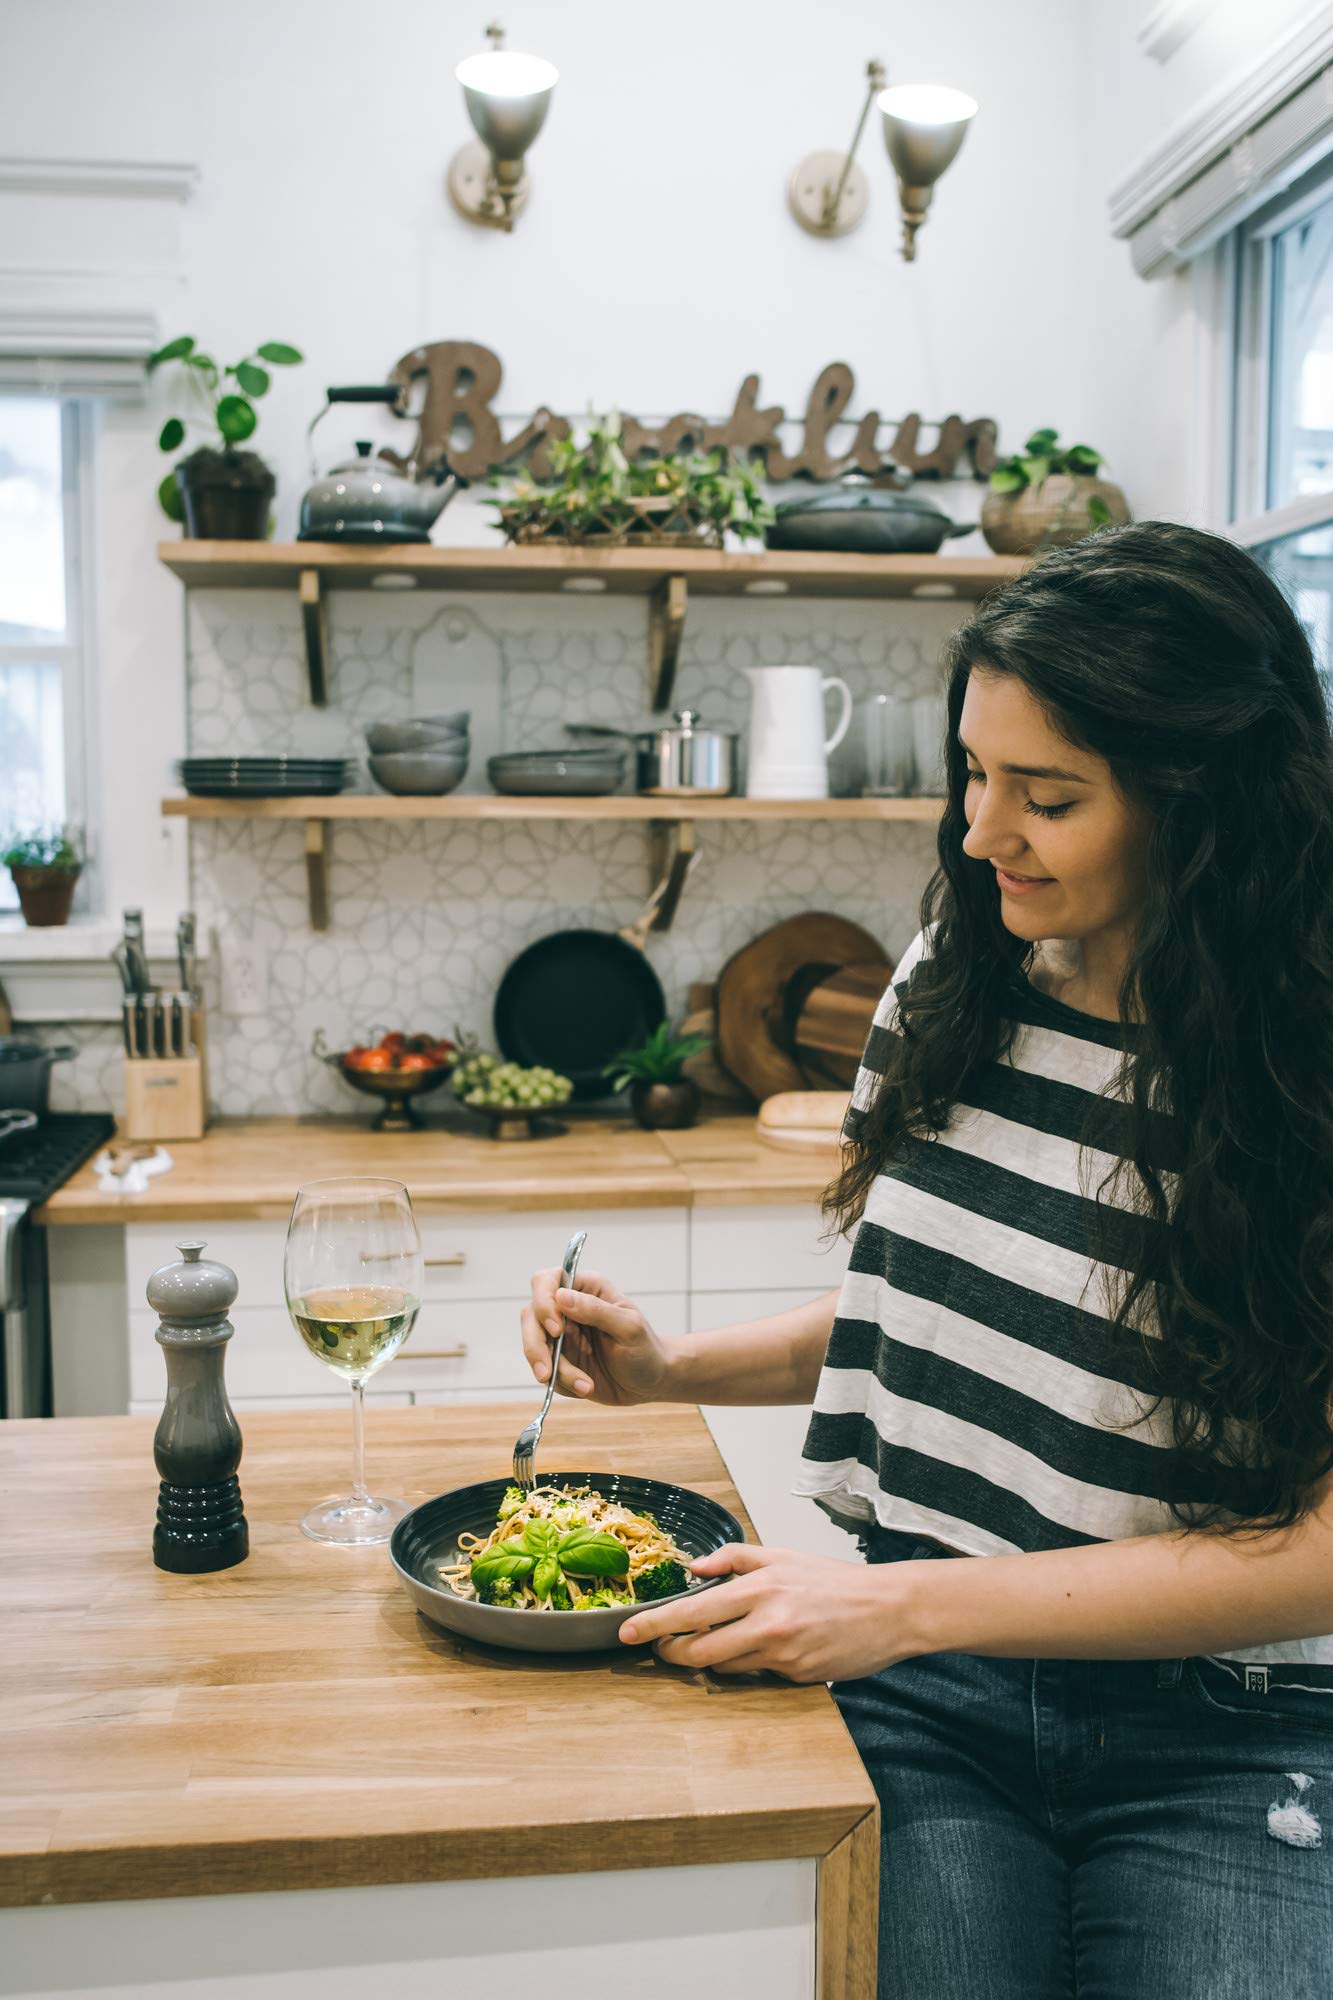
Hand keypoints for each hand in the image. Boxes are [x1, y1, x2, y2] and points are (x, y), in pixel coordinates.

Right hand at [520, 1266, 674, 1406]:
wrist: (652, 1383)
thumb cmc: (646, 1349)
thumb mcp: (629, 1328)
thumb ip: (597, 1311)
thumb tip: (561, 1297)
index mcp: (585, 1289)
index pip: (546, 1281)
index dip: (543, 1302)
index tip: (557, 1329)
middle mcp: (567, 1309)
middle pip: (530, 1316)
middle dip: (536, 1346)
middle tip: (548, 1373)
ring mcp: (560, 1336)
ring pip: (534, 1347)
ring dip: (555, 1371)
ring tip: (586, 1387)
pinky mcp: (559, 1361)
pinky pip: (546, 1371)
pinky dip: (563, 1383)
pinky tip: (587, 1388)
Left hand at [618, 1543, 924, 1681]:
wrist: (889, 1609)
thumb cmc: (835, 1581)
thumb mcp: (783, 1556)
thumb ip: (735, 1559)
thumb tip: (694, 1567)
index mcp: (760, 1588)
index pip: (692, 1612)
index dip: (654, 1625)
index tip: (627, 1632)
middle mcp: (767, 1622)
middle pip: (698, 1651)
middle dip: (671, 1653)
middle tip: (660, 1648)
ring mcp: (782, 1654)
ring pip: (724, 1668)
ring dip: (709, 1661)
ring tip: (709, 1646)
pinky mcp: (796, 1677)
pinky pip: (756, 1676)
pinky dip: (746, 1665)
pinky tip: (757, 1651)